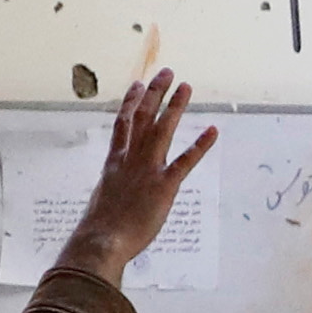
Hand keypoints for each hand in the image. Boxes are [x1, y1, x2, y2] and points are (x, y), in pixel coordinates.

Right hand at [53, 57, 214, 292]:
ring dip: (175, 106)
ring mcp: (147, 170)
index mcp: (114, 163)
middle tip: (166, 72)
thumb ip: (112, 190)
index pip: (123, 125)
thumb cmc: (99, 230)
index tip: (137, 84)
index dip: (131, 102)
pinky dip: (200, 145)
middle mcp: (129, 159)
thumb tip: (111, 195)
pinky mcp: (164, 185)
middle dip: (155, 93)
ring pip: (162, 130)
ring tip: (187, 86)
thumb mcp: (102, 201)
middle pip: (143, 118)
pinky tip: (212, 130)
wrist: (101, 240)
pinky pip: (185, 161)